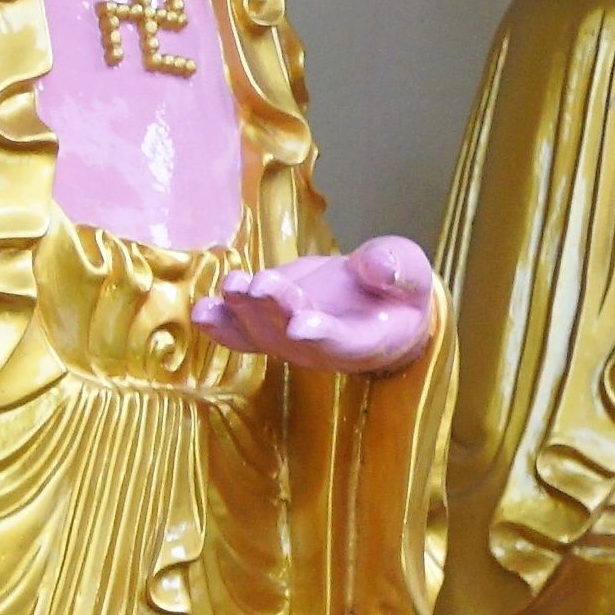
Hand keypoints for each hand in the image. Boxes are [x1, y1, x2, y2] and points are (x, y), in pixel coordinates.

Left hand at [193, 233, 438, 375]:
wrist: (377, 306)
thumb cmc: (398, 292)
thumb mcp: (412, 275)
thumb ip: (398, 271)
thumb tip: (378, 265)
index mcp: (365, 341)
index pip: (341, 343)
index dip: (321, 335)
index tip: (302, 325)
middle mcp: (321, 348)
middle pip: (292, 336)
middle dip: (274, 309)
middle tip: (261, 285)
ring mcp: (289, 340)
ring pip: (261, 333)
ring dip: (243, 311)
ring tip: (233, 284)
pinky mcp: (268, 323)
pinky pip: (240, 331)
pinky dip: (219, 323)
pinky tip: (202, 310)